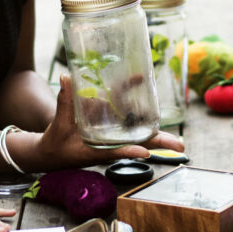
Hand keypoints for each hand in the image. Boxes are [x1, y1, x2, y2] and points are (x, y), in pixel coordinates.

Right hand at [32, 75, 184, 168]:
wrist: (52, 152)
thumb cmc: (55, 144)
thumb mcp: (58, 126)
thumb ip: (64, 103)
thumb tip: (66, 78)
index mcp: (95, 151)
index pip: (114, 151)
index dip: (129, 150)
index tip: (145, 152)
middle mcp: (109, 143)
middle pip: (137, 142)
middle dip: (159, 143)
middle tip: (180, 145)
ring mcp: (112, 133)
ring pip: (137, 128)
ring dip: (155, 124)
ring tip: (174, 119)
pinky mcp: (110, 123)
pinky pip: (125, 110)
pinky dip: (132, 96)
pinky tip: (140, 80)